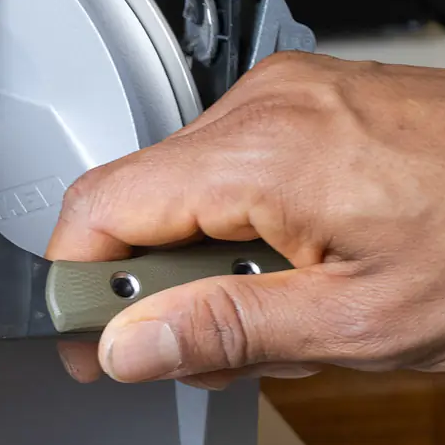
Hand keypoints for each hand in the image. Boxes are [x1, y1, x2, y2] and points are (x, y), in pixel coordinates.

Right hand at [47, 52, 444, 385]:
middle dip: (159, 286)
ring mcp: (299, 93)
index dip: (79, 290)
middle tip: (222, 351)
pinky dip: (250, 225)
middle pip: (138, 199)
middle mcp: (270, 103)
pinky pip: (238, 164)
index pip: (97, 210)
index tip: (96, 347)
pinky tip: (314, 265)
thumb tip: (127, 345)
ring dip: (210, 260)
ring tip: (294, 307)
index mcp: (264, 153)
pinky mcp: (324, 99)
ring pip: (186, 186)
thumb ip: (225, 332)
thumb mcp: (366, 326)